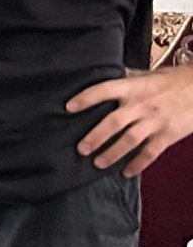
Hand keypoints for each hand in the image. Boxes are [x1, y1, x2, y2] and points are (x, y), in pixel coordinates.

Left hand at [69, 66, 192, 176]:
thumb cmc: (177, 80)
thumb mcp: (151, 74)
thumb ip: (130, 78)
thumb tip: (109, 75)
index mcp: (134, 87)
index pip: (103, 90)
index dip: (85, 98)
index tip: (68, 107)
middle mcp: (142, 104)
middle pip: (113, 121)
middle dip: (95, 137)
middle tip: (81, 149)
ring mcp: (155, 121)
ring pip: (129, 140)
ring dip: (112, 153)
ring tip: (98, 163)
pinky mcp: (169, 134)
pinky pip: (151, 152)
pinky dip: (138, 163)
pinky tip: (128, 172)